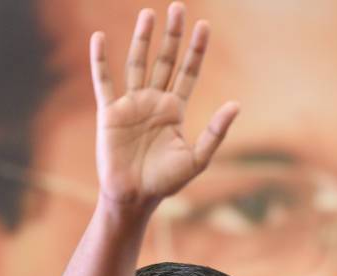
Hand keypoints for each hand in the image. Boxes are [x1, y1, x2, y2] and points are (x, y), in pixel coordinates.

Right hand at [90, 3, 238, 210]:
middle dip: (172, 36)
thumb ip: (215, 132)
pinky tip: (100, 38)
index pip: (188, 73)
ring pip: (137, 64)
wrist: (135, 196)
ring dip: (143, 40)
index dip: (196, 50)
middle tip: (179, 8)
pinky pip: (103, 82)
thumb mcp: (197, 158)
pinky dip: (100, 61)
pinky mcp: (109, 112)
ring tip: (150, 14)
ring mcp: (131, 105)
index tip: (205, 25)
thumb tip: (237, 105)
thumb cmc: (166, 182)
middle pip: (164, 61)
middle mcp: (154, 102)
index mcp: (174, 111)